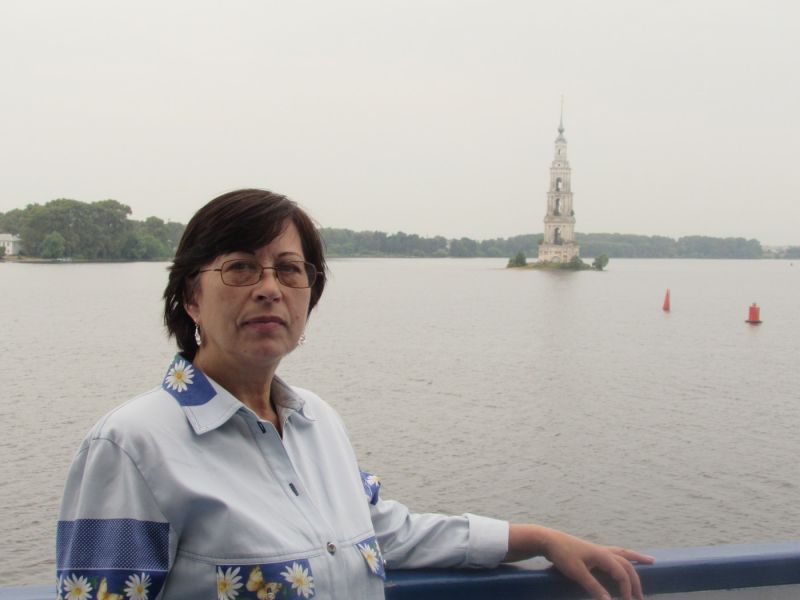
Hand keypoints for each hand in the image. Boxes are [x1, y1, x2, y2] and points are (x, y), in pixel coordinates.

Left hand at [505, 524, 654, 599]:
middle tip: (641, 597)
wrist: (548, 540)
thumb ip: (593, 587)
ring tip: (650, 561)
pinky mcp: (593, 551)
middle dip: (635, 581)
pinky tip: (625, 557)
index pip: (622, 573)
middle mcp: (604, 551)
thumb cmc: (562, 555)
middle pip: (626, 565)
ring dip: (636, 559)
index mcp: (602, 555)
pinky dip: (624, 555)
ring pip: (623, 553)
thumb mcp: (577, 573)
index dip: (627, 589)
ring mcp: (598, 550)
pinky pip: (615, 552)